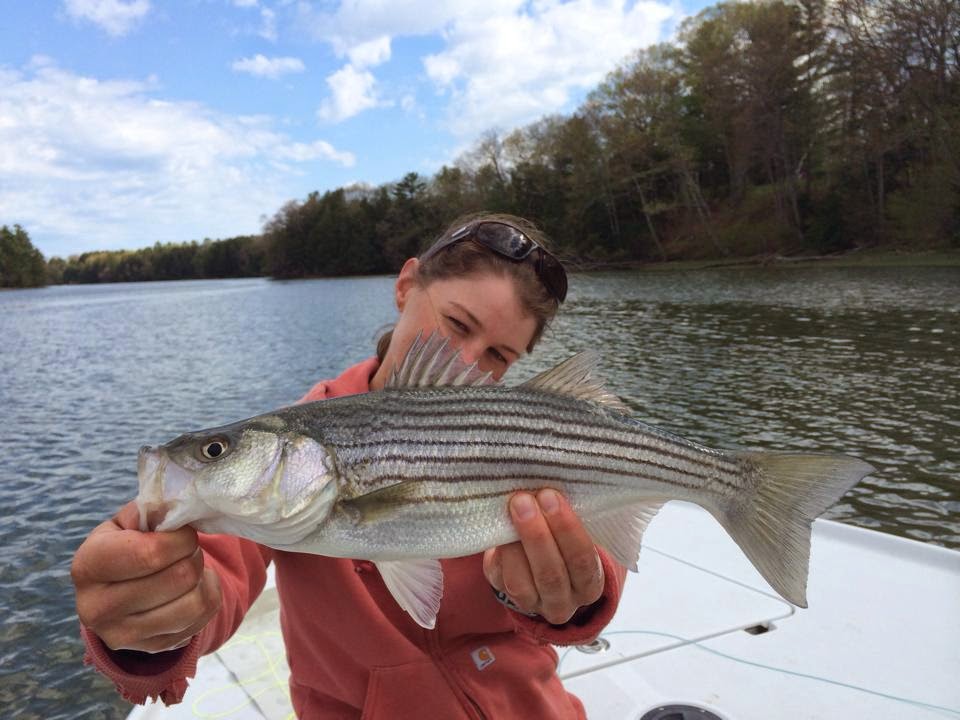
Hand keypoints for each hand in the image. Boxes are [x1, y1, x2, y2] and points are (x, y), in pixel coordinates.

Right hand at [71, 501, 220, 652]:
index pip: (150, 554)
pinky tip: (193, 588)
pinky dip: (207, 596)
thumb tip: (178, 507)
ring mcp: (122, 635)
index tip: (182, 533)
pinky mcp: (149, 649)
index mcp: (88, 565)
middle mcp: (96, 607)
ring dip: (203, 577)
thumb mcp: (131, 522)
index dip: (180, 539)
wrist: (118, 591)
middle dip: (193, 555)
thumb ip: (152, 510)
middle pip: (179, 577)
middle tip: (187, 549)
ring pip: (194, 602)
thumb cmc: (127, 546)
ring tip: (190, 567)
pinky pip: (202, 619)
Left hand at [483, 489, 603, 624]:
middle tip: (524, 499)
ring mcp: (533, 605)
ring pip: (521, 582)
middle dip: (536, 535)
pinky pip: (499, 579)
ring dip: (513, 543)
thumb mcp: (573, 532)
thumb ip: (566, 516)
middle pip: (551, 574)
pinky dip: (499, 553)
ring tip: (510, 509)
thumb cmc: (562, 538)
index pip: (582, 560)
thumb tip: (547, 480)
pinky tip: (496, 528)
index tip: (551, 496)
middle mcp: (564, 601)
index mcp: (589, 583)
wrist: (538, 563)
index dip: (567, 529)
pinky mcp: (505, 598)